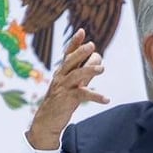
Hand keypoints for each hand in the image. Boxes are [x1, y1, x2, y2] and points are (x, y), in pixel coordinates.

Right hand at [27, 28, 109, 149]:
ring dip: (89, 71)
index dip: (74, 43)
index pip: (68, 54)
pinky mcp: (67, 100)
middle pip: (70, 61)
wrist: (46, 121)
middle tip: (92, 45)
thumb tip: (98, 58)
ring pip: (76, 76)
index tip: (81, 31)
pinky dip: (96, 96)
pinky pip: (82, 96)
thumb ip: (84, 72)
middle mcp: (61, 77)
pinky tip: (106, 99)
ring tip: (102, 69)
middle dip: (80, 52)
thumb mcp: (72, 84)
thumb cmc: (61, 101)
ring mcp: (63, 88)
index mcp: (61, 72)